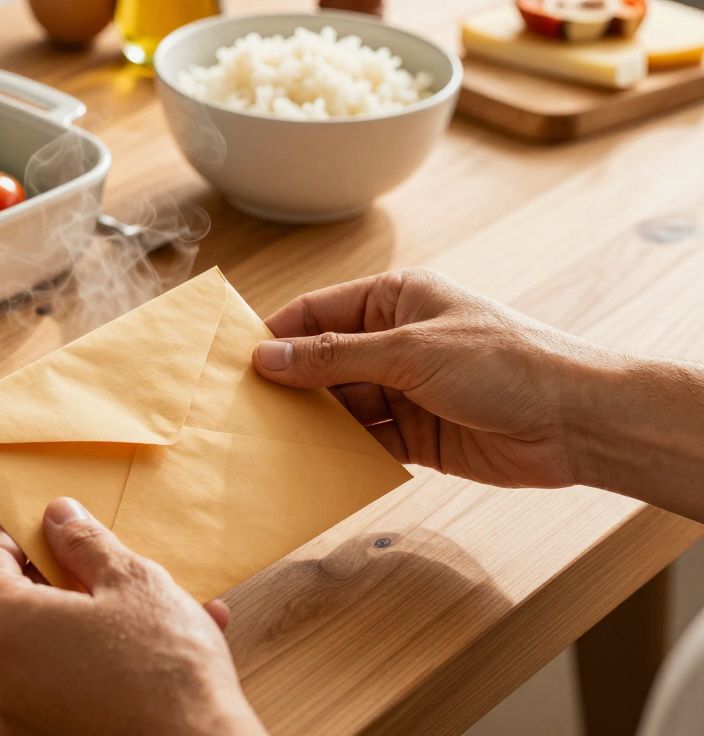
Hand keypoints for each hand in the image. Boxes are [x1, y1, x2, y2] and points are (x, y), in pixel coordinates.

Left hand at [0, 498, 264, 735]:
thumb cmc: (165, 669)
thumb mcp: (130, 582)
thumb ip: (84, 542)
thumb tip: (58, 517)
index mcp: (2, 627)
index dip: (15, 532)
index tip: (47, 523)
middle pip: (15, 606)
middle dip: (63, 579)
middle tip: (108, 564)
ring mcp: (18, 714)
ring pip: (49, 647)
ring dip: (94, 621)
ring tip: (161, 608)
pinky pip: (67, 685)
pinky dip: (101, 663)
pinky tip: (159, 651)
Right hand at [252, 268, 616, 488]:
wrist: (576, 422)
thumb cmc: (504, 364)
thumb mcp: (408, 351)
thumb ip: (334, 358)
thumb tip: (267, 359)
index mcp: (395, 299)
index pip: (318, 313)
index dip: (277, 337)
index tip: (234, 365)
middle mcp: (395, 341)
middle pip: (323, 362)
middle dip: (288, 386)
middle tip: (240, 412)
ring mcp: (405, 389)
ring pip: (341, 405)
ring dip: (311, 424)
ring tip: (265, 443)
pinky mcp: (417, 434)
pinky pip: (365, 442)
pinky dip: (340, 454)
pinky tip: (309, 466)